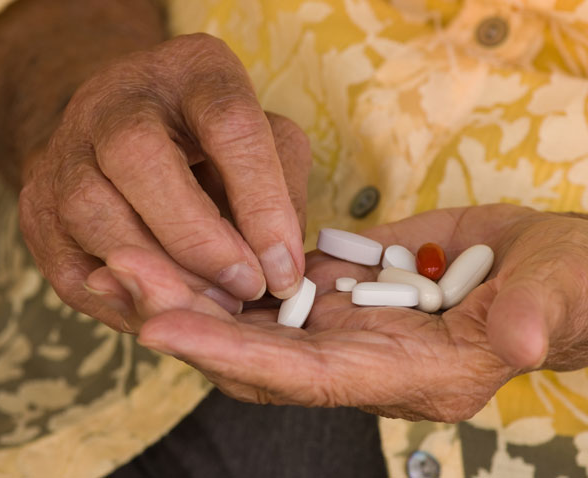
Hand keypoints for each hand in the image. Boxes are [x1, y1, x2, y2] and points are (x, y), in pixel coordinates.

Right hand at [18, 33, 310, 332]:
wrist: (122, 134)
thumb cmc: (211, 144)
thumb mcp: (265, 144)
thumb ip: (280, 195)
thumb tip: (279, 270)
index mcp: (189, 70)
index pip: (228, 122)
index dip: (260, 202)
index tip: (283, 269)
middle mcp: (114, 99)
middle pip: (138, 157)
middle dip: (195, 238)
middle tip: (244, 288)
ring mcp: (64, 149)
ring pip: (91, 212)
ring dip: (157, 275)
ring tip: (210, 305)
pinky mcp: (36, 204)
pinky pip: (71, 264)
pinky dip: (123, 299)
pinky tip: (166, 308)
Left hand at [115, 204, 587, 421]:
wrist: (556, 271)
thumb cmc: (571, 285)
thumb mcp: (565, 291)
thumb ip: (540, 313)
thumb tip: (522, 340)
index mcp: (413, 376)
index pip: (306, 376)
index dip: (233, 353)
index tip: (160, 325)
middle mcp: (364, 363)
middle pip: (257, 353)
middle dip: (187, 320)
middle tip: (118, 277)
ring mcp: (345, 328)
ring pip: (250, 321)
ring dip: (189, 292)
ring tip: (124, 256)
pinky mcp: (338, 292)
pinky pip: (266, 288)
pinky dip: (220, 269)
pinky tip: (175, 240)